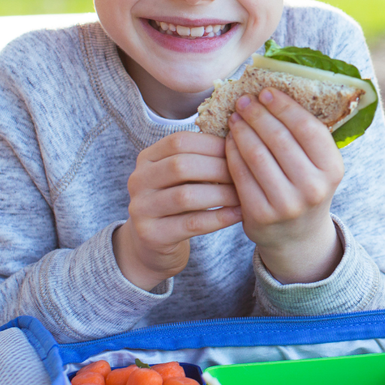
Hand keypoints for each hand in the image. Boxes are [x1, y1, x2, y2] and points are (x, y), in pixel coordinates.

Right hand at [114, 131, 241, 290]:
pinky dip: (219, 217)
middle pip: (181, 166)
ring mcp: (141, 209)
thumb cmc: (177, 202)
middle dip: (219, 168)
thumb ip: (201, 158)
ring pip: (186, 196)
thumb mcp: (182, 176)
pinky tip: (238, 214)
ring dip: (221, 194)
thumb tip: (239, 139)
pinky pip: (191, 224)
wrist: (153, 245)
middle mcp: (138, 180)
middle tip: (245, 174)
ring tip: (243, 195)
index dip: (212, 144)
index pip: (179, 141)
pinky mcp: (151, 235)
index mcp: (147, 158)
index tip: (239, 150)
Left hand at [225, 88, 344, 283]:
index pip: (307, 127)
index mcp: (332, 169)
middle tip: (244, 101)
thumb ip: (304, 136)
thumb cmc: (305, 188)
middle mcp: (313, 187)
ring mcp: (287, 204)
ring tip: (235, 118)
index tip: (265, 92)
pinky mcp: (261, 215)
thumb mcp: (318, 166)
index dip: (284, 106)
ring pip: (257, 154)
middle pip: (279, 138)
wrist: (297, 236)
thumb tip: (274, 92)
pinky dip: (232, 153)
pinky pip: (241, 174)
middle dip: (258, 114)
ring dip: (242, 130)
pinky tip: (229, 141)